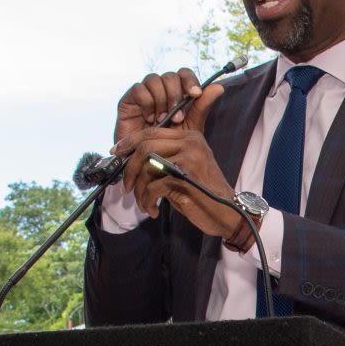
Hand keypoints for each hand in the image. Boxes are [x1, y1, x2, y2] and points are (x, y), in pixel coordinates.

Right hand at [113, 69, 215, 152]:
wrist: (146, 162)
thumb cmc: (168, 146)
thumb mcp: (189, 128)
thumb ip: (201, 108)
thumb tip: (219, 87)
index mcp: (176, 93)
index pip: (183, 74)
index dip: (190, 80)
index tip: (196, 94)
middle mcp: (160, 89)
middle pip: (170, 76)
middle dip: (175, 95)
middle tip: (177, 118)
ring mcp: (144, 93)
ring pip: (154, 79)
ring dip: (161, 100)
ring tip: (162, 120)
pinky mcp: (128, 100)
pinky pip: (139, 89)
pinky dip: (146, 103)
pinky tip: (149, 119)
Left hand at [120, 120, 245, 241]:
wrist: (228, 214)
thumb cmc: (203, 195)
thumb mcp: (185, 170)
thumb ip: (164, 160)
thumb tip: (131, 160)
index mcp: (190, 137)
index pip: (151, 131)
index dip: (129, 142)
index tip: (117, 154)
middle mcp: (190, 144)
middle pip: (145, 146)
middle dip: (129, 169)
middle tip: (125, 186)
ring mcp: (189, 160)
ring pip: (147, 167)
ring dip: (138, 189)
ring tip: (142, 202)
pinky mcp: (185, 180)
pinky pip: (153, 187)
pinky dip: (147, 201)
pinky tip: (153, 210)